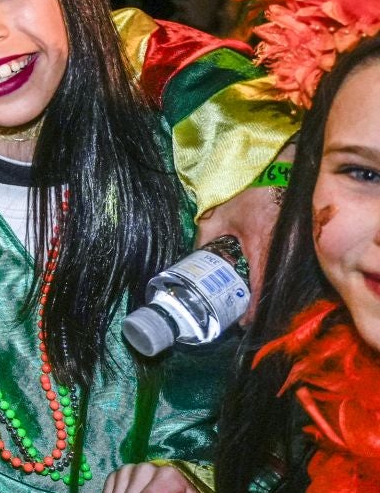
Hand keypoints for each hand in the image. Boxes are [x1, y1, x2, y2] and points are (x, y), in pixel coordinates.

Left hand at [195, 143, 292, 321]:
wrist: (276, 169)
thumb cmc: (246, 191)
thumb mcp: (217, 216)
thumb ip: (204, 240)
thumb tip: (191, 262)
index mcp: (261, 246)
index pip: (259, 289)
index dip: (250, 312)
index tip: (240, 323)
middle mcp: (284, 251)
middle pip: (273, 291)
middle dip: (258, 307)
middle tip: (242, 316)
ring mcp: (297, 248)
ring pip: (283, 282)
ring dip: (268, 295)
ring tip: (250, 305)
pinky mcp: (302, 244)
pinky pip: (289, 270)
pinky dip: (277, 280)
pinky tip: (264, 285)